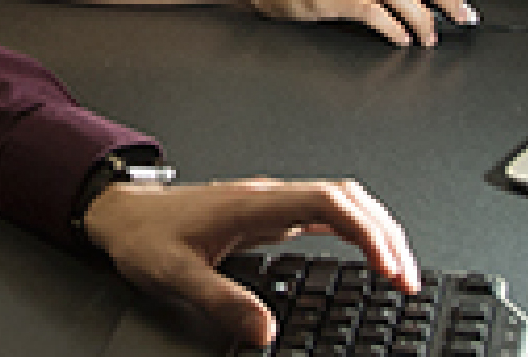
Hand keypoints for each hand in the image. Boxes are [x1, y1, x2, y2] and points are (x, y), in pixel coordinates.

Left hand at [83, 178, 418, 348]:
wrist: (120, 212)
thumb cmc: (145, 236)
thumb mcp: (174, 275)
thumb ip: (220, 301)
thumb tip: (265, 330)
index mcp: (253, 204)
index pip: (328, 203)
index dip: (367, 232)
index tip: (388, 267)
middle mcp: (267, 197)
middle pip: (347, 198)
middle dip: (386, 233)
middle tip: (407, 278)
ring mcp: (270, 202)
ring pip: (341, 200)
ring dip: (375, 228)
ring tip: (398, 269)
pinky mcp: (267, 213)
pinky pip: (325, 211)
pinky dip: (355, 230)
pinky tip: (365, 254)